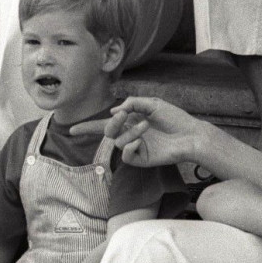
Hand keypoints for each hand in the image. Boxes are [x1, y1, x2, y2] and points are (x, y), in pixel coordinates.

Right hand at [70, 97, 202, 166]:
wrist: (190, 134)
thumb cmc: (174, 118)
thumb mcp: (152, 103)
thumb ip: (132, 103)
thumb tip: (113, 113)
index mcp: (130, 121)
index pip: (105, 125)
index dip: (88, 127)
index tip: (71, 129)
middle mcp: (129, 134)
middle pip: (107, 132)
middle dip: (110, 124)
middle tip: (123, 115)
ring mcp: (135, 148)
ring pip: (117, 142)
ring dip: (129, 131)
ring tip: (146, 125)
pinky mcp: (141, 159)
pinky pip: (126, 155)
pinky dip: (129, 146)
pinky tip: (140, 141)